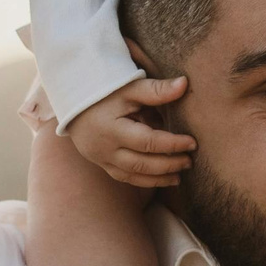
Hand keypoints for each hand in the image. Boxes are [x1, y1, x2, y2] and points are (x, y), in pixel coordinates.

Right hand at [64, 76, 193, 186]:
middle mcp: (104, 149)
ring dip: (159, 178)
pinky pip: (125, 178)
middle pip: (142, 164)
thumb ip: (156, 89)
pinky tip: (163, 179)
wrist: (73, 101)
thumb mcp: (129, 87)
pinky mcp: (101, 164)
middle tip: (189, 161)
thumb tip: (184, 84)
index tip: (192, 143)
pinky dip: (145, 181)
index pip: (148, 142)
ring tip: (180, 175)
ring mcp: (101, 159)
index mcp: (112, 129)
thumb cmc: (105, 91)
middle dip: (169, 164)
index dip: (172, 144)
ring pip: (133, 176)